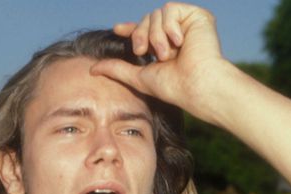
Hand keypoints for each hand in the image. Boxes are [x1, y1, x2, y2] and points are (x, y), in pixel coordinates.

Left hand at [91, 2, 234, 124]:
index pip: (145, 31)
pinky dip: (169, 26)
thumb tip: (92, 69)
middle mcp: (176, 35)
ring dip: (156, 36)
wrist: (195, 85)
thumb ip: (116, 69)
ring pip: (156, 15)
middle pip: (147, 20)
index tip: (117, 29)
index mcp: (164, 47)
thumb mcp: (138, 77)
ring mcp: (187, 26)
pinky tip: (179, 42)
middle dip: (141, 35)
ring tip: (167, 55)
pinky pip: (170, 10)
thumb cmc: (172, 87)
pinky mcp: (198, 17)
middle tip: (145, 52)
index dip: (131, 29)